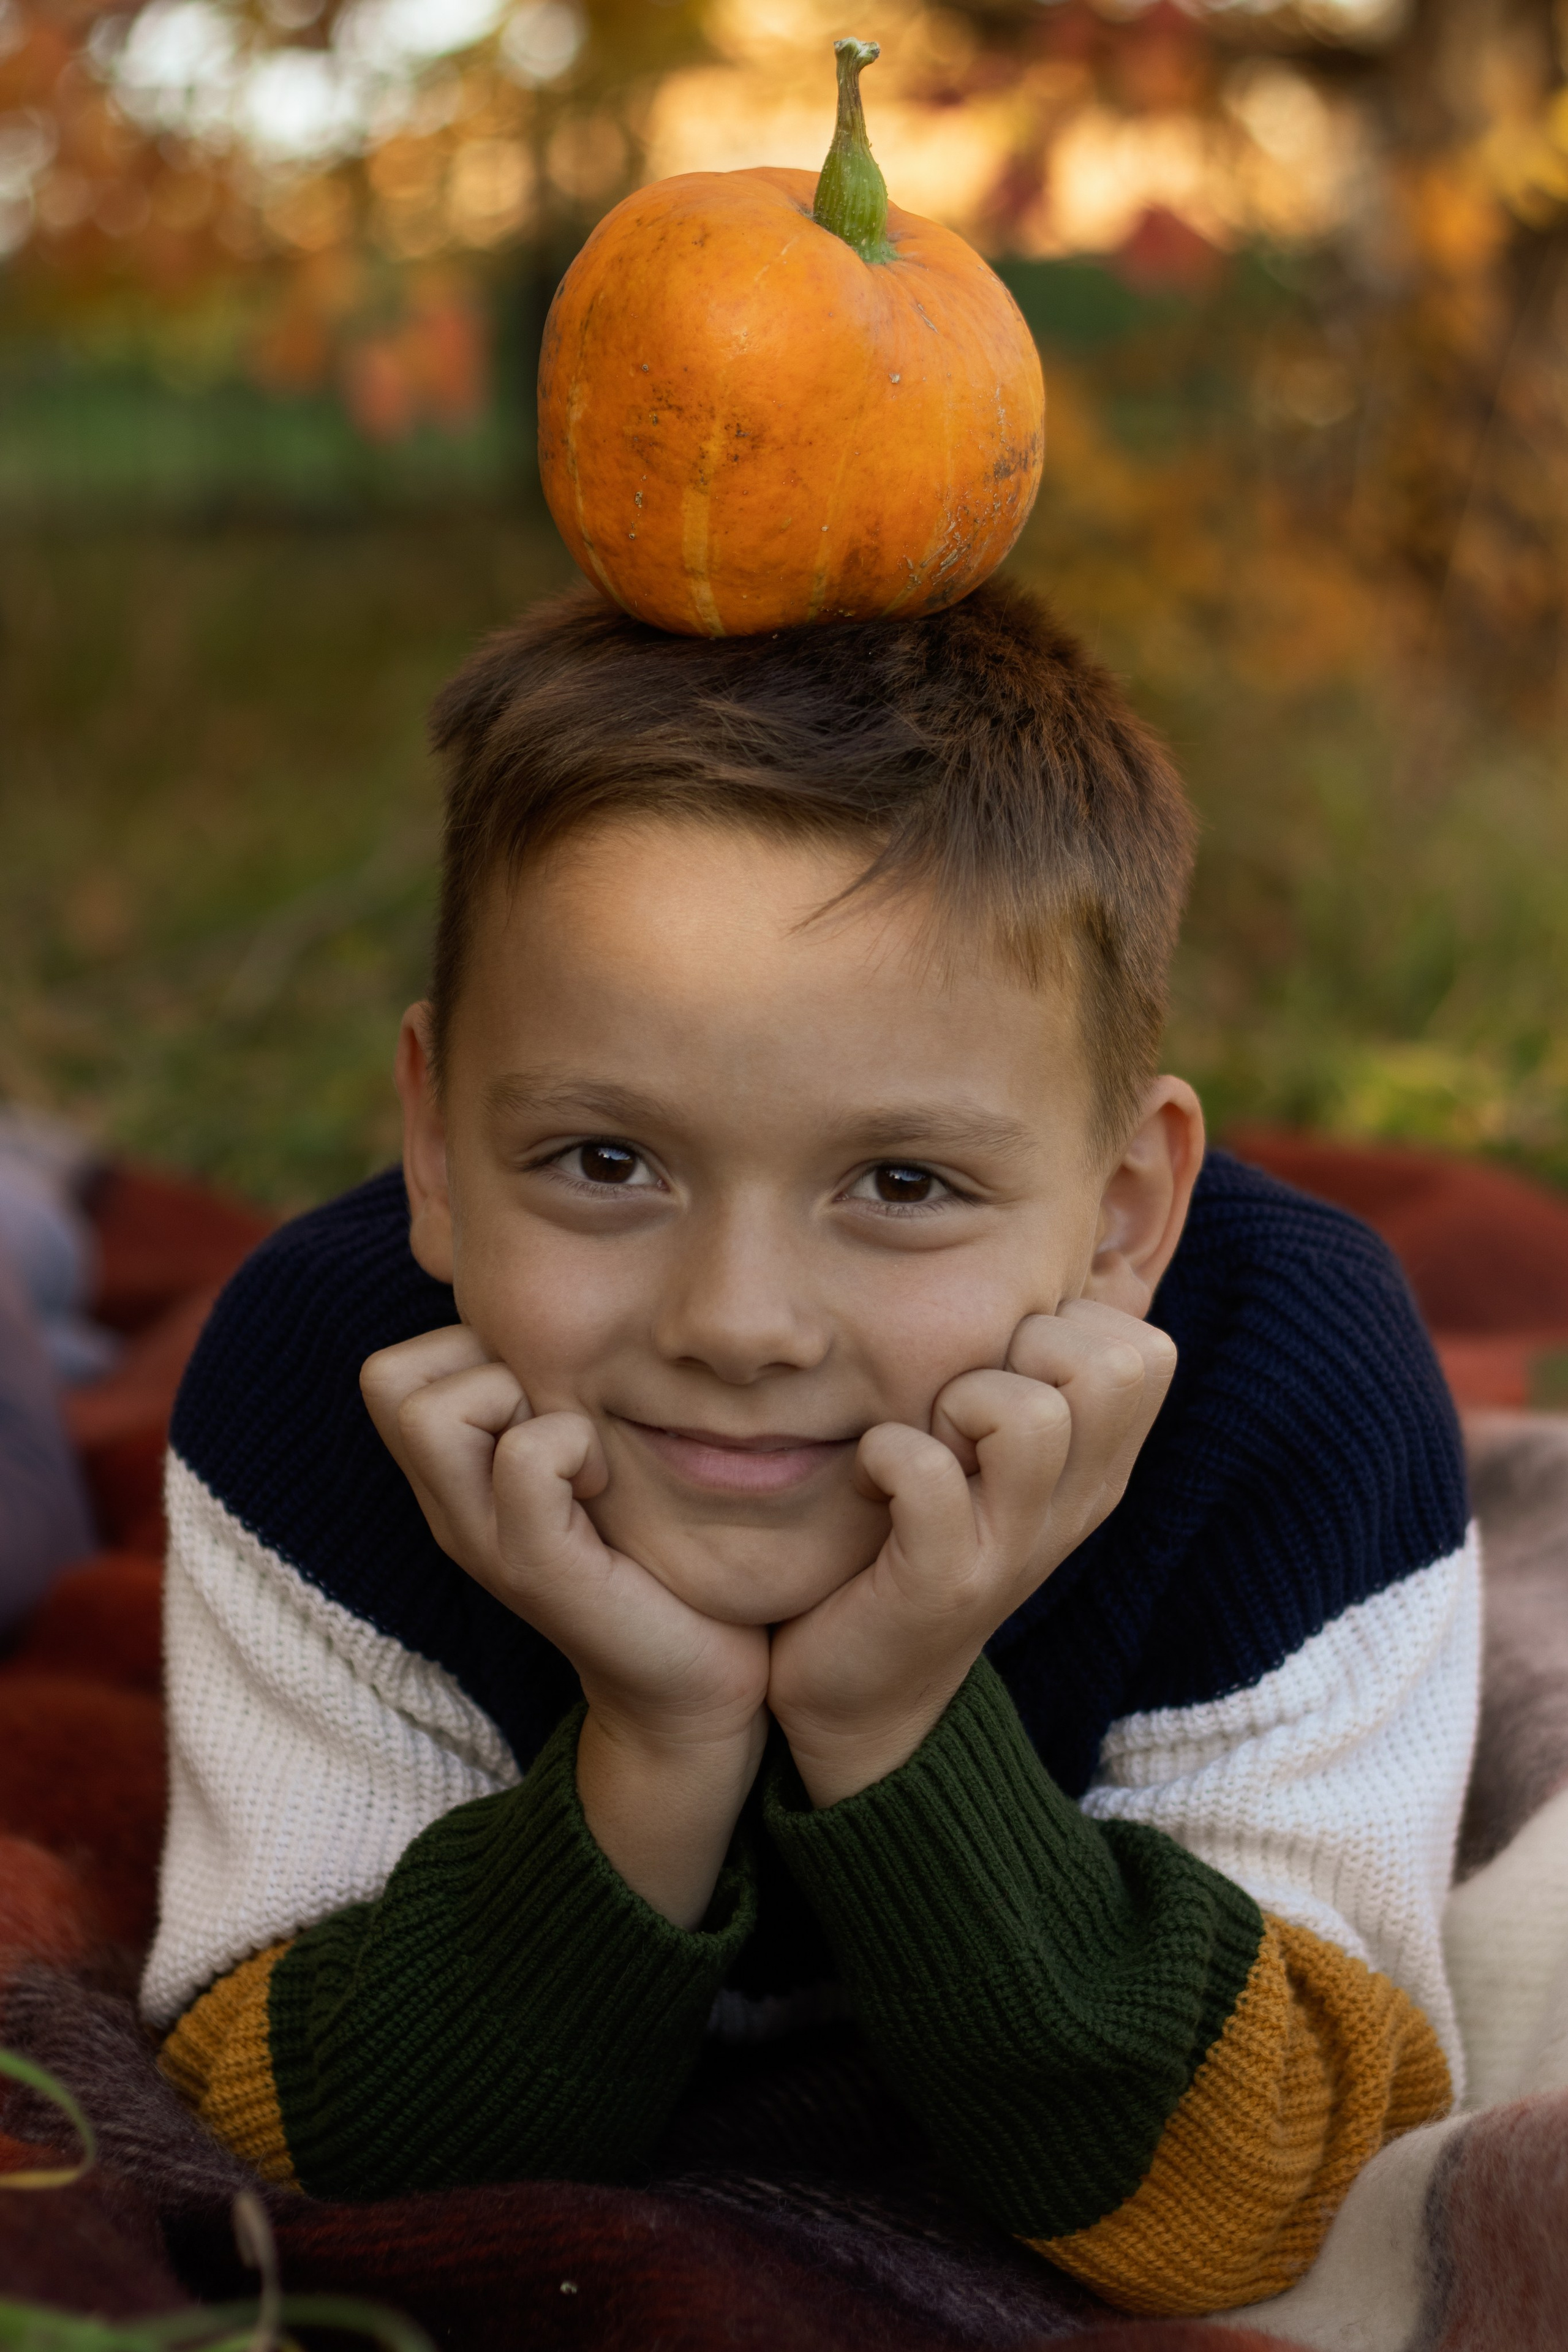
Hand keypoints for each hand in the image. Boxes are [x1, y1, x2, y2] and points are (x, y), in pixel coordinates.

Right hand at [361, 1327, 768, 1925]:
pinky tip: (606, 1484)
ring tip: (581, 1450)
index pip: (392, 1369)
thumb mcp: (590, 1457)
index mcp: (453, 1480)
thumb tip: (556, 1307)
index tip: (545, 1394)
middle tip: (556, 1413)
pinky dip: (573, 1444)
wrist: (691, 1680)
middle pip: (388, 1378)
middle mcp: (448, 1509)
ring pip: (437, 1409)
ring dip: (523, 1398)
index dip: (467, 1348)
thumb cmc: (655, 1551)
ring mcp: (483, 1543)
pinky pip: (525, 1458)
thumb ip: (557, 1395)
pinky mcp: (537, 1570)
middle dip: (481, 1362)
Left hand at [767, 1301, 1176, 1807]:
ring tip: (924, 1440)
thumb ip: (1029, 1367)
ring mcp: (1018, 1548)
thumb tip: (1066, 1261)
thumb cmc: (919, 1535)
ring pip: (1029, 1413)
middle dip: (1021, 1350)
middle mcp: (1078, 1503)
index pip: (1143, 1343)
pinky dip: (884, 1455)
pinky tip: (870, 1477)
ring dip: (954, 1402)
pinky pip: (926, 1475)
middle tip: (961, 1402)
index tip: (1002, 1369)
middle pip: (1113, 1363)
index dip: (1064, 1324)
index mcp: (1099, 1465)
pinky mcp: (947, 1584)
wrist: (864, 1694)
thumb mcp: (993, 1451)